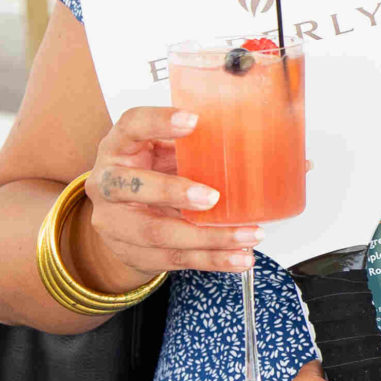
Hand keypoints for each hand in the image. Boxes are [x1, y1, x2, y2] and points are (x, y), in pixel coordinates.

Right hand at [76, 106, 256, 286]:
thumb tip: (272, 144)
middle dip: (173, 192)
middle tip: (213, 197)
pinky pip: (173, 258)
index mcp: (119, 147)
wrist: (120, 215)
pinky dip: (211, 259)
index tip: (193, 121)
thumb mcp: (163, 150)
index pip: (130, 126)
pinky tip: (239, 257)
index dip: (158, 122)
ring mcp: (115, 222)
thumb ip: (198, 145)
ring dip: (207, 237)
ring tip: (248, 235)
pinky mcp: (133, 252)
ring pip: (156, 232)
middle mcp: (107, 184)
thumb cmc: (152, 171)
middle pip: (131, 187)